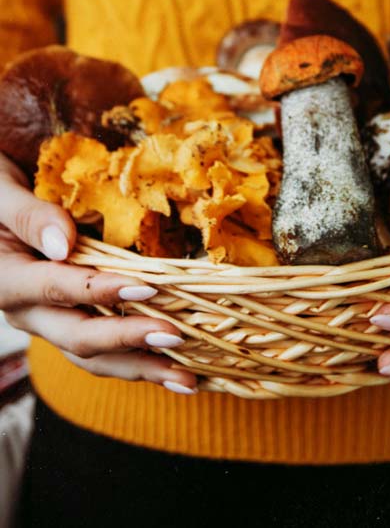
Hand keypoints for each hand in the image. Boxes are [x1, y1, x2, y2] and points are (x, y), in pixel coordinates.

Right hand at [0, 152, 197, 393]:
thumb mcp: (2, 193)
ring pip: (95, 357)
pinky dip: (141, 360)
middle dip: (130, 340)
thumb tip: (62, 244)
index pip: (56, 289)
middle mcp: (27, 312)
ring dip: (142, 368)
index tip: (146, 289)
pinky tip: (178, 369)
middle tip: (176, 338)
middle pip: (78, 337)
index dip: (101, 291)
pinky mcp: (70, 324)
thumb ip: (30, 217)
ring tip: (187, 379)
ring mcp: (50, 324)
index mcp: (6, 280)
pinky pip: (105, 351)